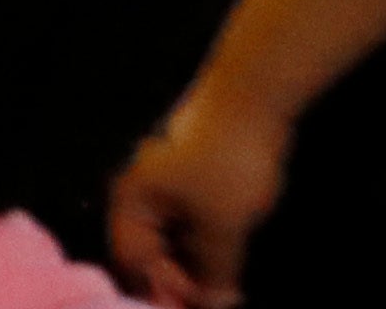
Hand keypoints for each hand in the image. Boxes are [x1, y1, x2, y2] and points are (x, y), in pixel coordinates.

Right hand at [111, 86, 291, 308]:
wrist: (252, 97)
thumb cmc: (227, 160)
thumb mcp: (222, 227)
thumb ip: (213, 273)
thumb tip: (213, 304)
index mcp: (133, 201)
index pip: (134, 263)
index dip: (163, 292)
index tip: (199, 306)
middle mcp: (140, 194)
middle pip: (148, 253)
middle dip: (180, 283)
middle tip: (216, 301)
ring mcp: (164, 184)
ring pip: (171, 239)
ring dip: (195, 266)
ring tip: (227, 288)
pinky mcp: (188, 179)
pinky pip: (187, 223)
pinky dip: (204, 245)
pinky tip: (228, 261)